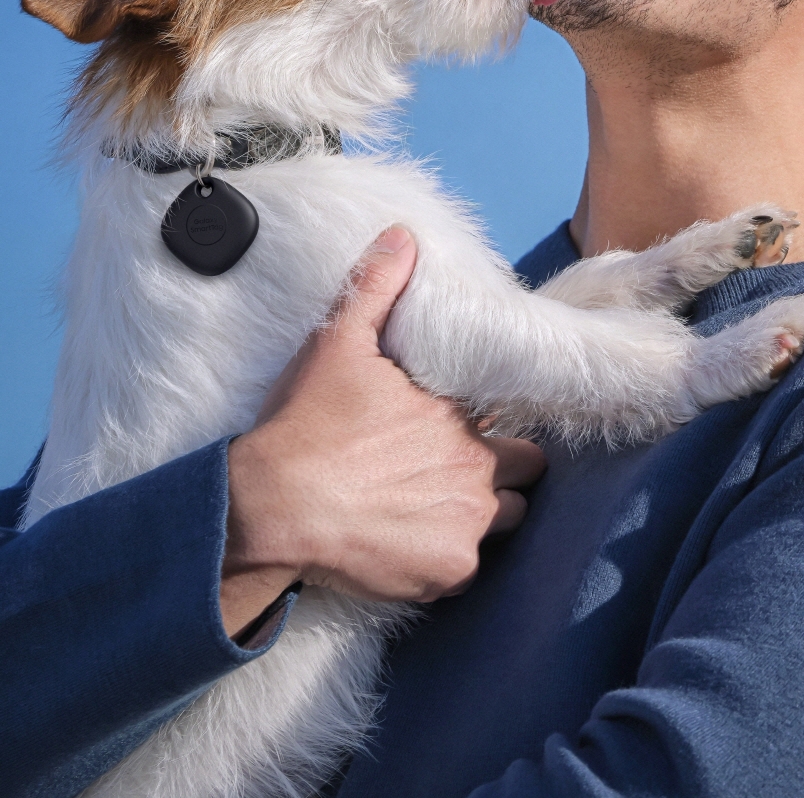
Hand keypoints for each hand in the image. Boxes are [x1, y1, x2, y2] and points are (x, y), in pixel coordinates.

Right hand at [220, 227, 546, 638]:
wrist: (271, 505)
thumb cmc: (306, 424)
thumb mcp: (338, 340)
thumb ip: (376, 286)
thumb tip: (404, 236)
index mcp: (459, 414)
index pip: (507, 414)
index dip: (489, 419)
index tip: (463, 424)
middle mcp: (477, 469)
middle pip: (526, 468)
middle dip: (505, 467)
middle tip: (457, 468)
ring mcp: (467, 526)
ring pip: (508, 518)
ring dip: (485, 512)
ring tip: (438, 507)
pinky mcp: (449, 574)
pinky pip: (469, 567)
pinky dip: (446, 558)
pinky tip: (410, 544)